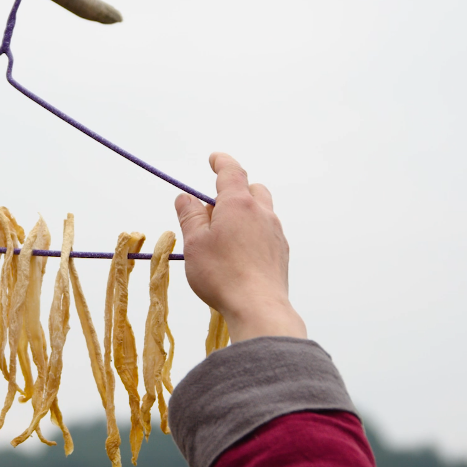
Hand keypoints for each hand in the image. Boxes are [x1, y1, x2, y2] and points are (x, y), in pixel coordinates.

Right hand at [174, 152, 306, 343]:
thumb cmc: (221, 274)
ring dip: (245, 213)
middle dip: (235, 189)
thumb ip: (190, 216)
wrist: (258, 307)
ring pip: (262, 211)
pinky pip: (267, 232)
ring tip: (224, 234)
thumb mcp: (195, 242)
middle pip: (252, 189)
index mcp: (238, 204)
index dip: (222, 161)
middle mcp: (262, 213)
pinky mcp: (281, 253)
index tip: (214, 158)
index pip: (231, 171)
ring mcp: (275, 233)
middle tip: (213, 207)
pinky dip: (253, 232)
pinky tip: (240, 254)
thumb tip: (185, 197)